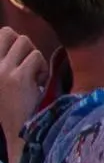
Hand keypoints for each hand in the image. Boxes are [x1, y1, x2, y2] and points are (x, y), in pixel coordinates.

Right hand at [0, 27, 46, 144]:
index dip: (10, 42)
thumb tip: (17, 37)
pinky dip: (41, 68)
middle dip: (22, 44)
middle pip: (7, 32)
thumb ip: (5, 61)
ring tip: (32, 75)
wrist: (16, 130)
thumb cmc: (10, 105)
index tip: (18, 60)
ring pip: (24, 41)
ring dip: (33, 57)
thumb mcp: (2, 79)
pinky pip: (36, 56)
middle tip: (26, 63)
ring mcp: (0, 71)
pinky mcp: (17, 77)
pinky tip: (37, 84)